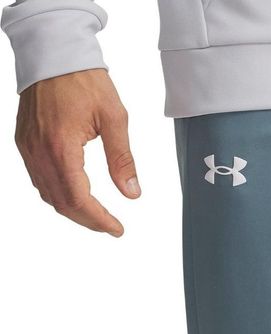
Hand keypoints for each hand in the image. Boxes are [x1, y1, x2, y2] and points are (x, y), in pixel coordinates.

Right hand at [15, 69, 140, 236]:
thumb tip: (131, 192)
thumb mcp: (114, 118)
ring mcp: (28, 147)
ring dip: (72, 210)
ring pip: (48, 194)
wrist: (53, 51)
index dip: (99, 220)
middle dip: (88, 220)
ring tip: (96, 215)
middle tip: (110, 226)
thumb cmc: (82, 78)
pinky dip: (57, 193)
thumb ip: (122, 159)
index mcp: (62, 146)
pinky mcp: (24, 141)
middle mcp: (39, 150)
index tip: (116, 229)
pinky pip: (38, 178)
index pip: (79, 199)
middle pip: (62, 203)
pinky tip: (74, 194)